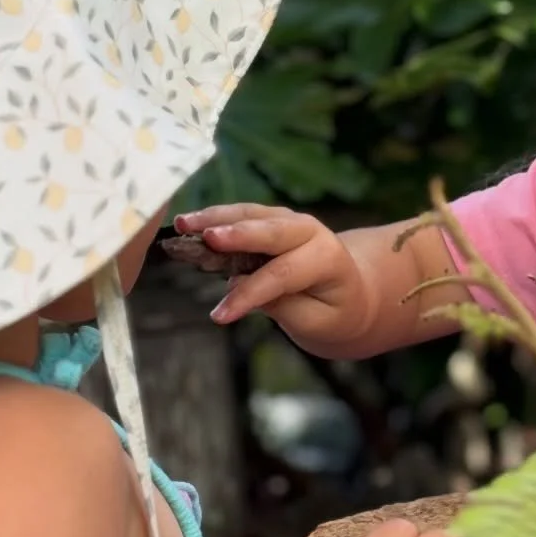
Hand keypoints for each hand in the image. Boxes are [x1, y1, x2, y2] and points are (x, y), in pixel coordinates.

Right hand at [172, 204, 377, 350]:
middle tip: (206, 238)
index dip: (249, 294)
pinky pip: (241, 214)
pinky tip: (189, 223)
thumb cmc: (333, 312)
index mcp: (327, 259)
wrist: (352, 291)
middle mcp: (310, 231)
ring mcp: (289, 220)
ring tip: (183, 225)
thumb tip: (236, 285)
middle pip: (270, 230)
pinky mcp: (271, 219)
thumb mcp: (315, 322)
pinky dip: (215, 217)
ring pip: (250, 214)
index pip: (282, 275)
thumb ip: (281, 305)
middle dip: (237, 234)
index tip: (219, 316)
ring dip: (215, 218)